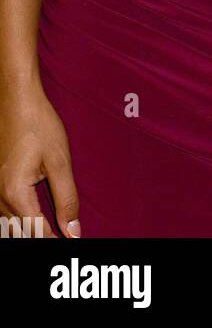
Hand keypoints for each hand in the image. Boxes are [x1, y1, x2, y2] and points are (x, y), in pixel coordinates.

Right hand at [0, 83, 80, 237]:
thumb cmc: (38, 124)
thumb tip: (73, 230)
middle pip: (21, 233)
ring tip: (52, 231)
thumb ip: (67, 198)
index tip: (72, 243)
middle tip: (65, 238)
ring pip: (9, 226)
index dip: (56, 241)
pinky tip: (32, 218)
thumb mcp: (59, 161)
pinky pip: (4, 212)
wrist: (15, 99)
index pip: (37, 232)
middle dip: (43, 238)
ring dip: (29, 231)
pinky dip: (19, 220)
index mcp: (16, 194)